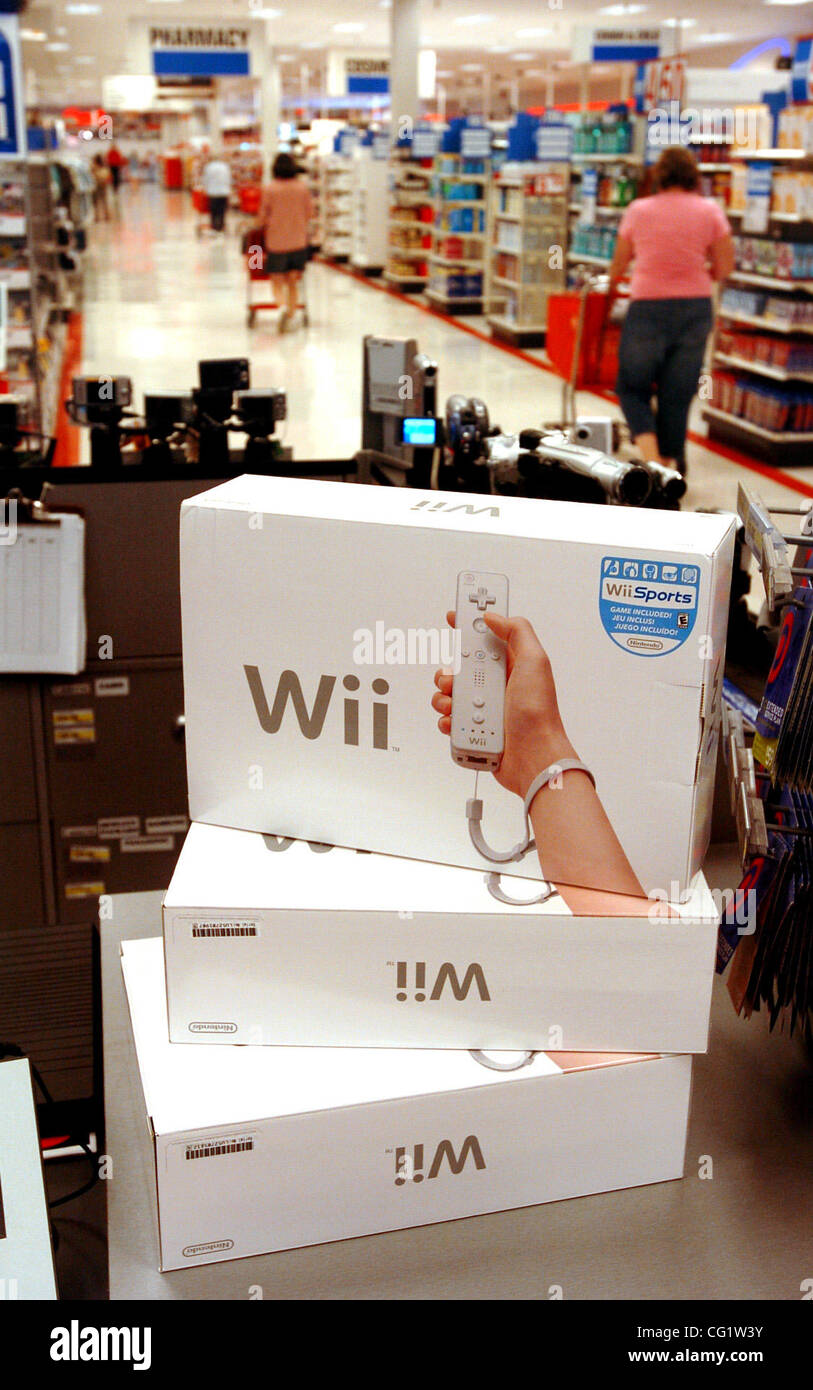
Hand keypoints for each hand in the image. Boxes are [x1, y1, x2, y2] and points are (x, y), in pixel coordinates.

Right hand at [432, 612, 577, 799]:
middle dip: (451, 668)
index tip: (454, 618)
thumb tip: (493, 617)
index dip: (469, 626)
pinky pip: (450, 719)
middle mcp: (497, 685)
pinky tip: (457, 722)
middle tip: (454, 676)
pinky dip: (447, 719)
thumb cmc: (538, 713)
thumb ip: (517, 631)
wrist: (533, 757)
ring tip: (456, 704)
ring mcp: (485, 708)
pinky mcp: (474, 729)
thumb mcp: (535, 661)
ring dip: (446, 696)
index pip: (486, 638)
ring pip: (451, 693)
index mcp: (512, 665)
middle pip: (461, 666)